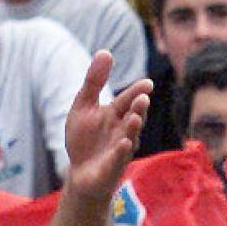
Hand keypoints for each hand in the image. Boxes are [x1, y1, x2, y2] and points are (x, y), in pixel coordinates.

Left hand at [62, 52, 151, 202]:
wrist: (80, 174)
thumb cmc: (85, 139)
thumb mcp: (83, 106)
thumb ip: (93, 82)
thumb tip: (105, 51)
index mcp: (117, 114)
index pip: (128, 100)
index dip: (137, 92)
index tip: (147, 84)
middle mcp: (123, 131)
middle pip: (134, 117)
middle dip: (139, 108)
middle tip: (143, 97)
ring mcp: (120, 150)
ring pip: (130, 138)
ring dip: (133, 129)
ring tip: (135, 118)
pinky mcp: (111, 168)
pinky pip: (118, 160)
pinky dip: (121, 152)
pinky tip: (123, 144)